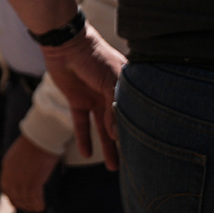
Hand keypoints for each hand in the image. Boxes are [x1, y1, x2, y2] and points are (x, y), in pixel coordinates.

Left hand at [1, 135, 58, 211]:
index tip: (17, 202)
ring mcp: (22, 180)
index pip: (5, 188)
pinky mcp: (34, 182)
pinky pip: (35, 198)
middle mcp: (11, 176)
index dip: (11, 197)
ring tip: (37, 209)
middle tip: (28, 209)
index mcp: (7, 167)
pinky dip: (38, 204)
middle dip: (21, 204)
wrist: (41, 137)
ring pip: (25, 199)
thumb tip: (21, 173)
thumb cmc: (34, 142)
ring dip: (31, 206)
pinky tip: (42, 207)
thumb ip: (16, 165)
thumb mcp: (18, 154)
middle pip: (14, 196)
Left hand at [39, 23, 126, 168]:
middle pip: (120, 123)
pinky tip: (86, 154)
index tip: (147, 149)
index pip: (136, 112)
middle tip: (133, 165)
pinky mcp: (77, 100)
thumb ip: (114, 107)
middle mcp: (112, 94)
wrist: (65, 45)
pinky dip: (84, 137)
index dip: (140, 129)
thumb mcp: (111, 81)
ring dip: (106, 146)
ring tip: (113, 167)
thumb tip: (116, 134)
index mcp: (127, 87)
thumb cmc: (94, 57)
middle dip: (125, 143)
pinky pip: (81, 123)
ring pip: (103, 127)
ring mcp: (95, 98)